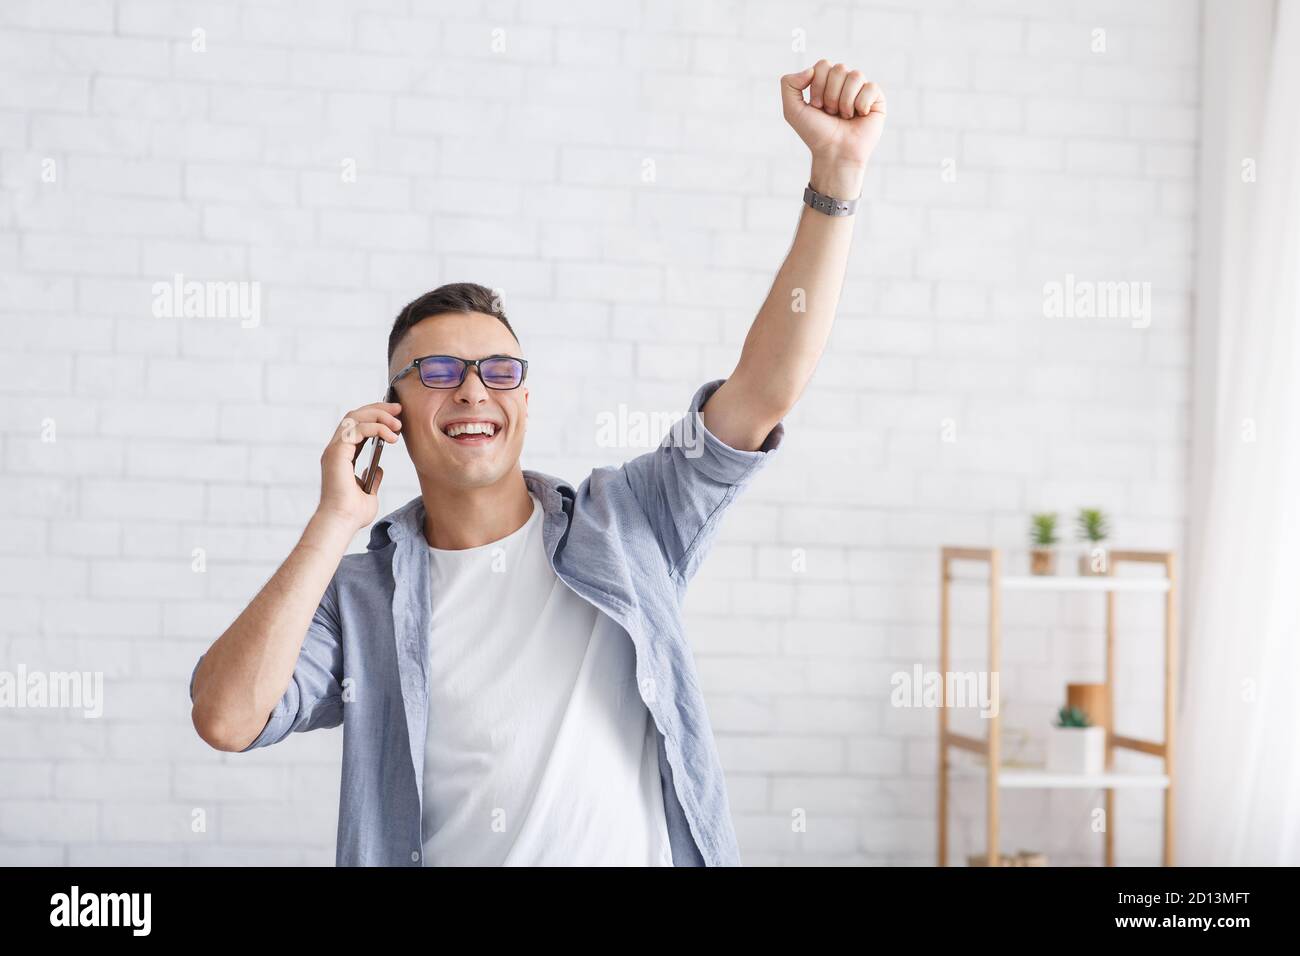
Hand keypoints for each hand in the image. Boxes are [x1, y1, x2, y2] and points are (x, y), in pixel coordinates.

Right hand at [316, 401, 401, 532]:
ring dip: (379, 416)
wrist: (342, 522)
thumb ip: (372, 478)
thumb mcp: (368, 492)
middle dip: (378, 409)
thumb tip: (378, 468)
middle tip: (399, 409)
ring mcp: (334, 449)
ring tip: (398, 424)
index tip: (396, 416)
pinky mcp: (337, 452)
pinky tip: (391, 437)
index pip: (356, 426)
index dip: (375, 417)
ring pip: (355, 417)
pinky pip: (357, 429)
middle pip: (355, 416)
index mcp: (342, 456)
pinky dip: (376, 428)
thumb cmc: (352, 513)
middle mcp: (336, 449)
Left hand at [781, 60, 886, 197]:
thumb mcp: (792, 110)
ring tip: (844, 117)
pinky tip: (859, 116)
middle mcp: (844, 83)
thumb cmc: (815, 133)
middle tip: (831, 113)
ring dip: (845, 101)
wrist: (834, 153)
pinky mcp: (877, 99)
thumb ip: (788, 84)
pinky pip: (871, 86)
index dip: (818, 86)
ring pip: (855, 75)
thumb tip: (810, 69)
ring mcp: (861, 90)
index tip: (817, 106)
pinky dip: (861, 104)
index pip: (823, 65)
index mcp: (826, 82)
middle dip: (831, 95)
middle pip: (839, 68)